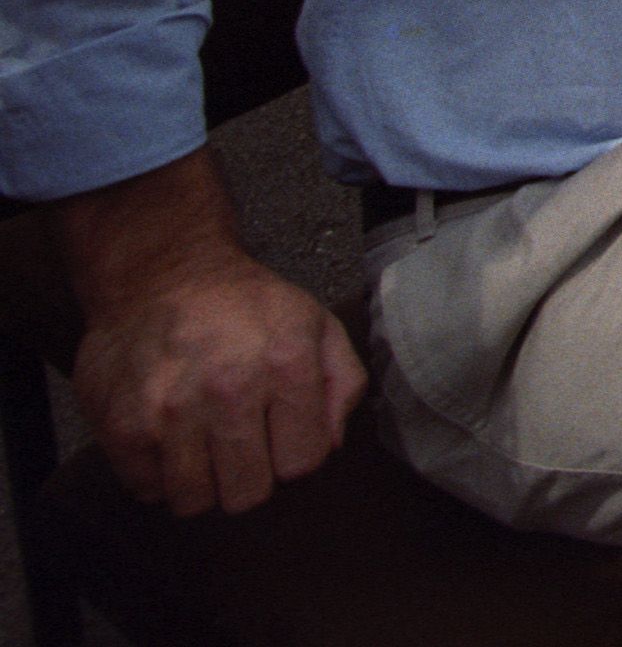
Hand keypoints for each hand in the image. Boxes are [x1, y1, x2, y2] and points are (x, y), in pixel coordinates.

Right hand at [57, 152, 367, 514]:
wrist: (162, 275)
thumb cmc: (246, 306)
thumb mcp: (317, 324)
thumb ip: (343, 385)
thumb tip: (330, 445)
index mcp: (286, 365)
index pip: (302, 464)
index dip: (295, 456)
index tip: (282, 437)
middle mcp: (228, 390)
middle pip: (248, 494)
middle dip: (250, 477)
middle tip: (241, 446)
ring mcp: (171, 412)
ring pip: (195, 502)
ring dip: (203, 482)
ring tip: (204, 443)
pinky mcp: (123, 426)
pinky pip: (148, 491)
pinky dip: (159, 477)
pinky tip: (171, 440)